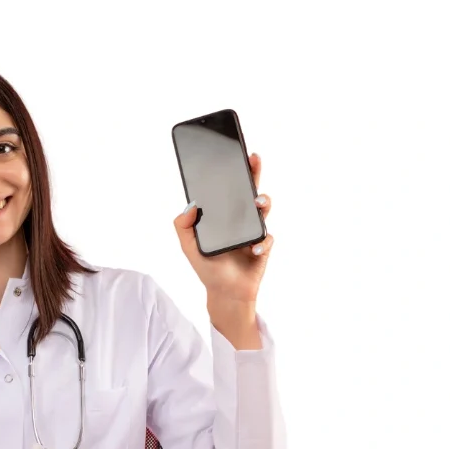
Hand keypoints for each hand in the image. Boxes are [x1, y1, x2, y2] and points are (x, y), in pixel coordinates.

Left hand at [173, 152, 273, 305]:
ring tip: (257, 204)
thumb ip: (182, 226)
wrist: (224, 293)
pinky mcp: (263, 248)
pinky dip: (262, 243)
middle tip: (253, 159)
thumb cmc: (208, 268)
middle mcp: (241, 219)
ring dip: (263, 203)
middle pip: (250, 191)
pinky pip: (267, 239)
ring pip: (263, 210)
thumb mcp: (189, 247)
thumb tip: (189, 205)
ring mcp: (254, 232)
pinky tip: (254, 248)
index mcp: (225, 215)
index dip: (234, 172)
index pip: (230, 189)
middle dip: (254, 173)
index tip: (235, 154)